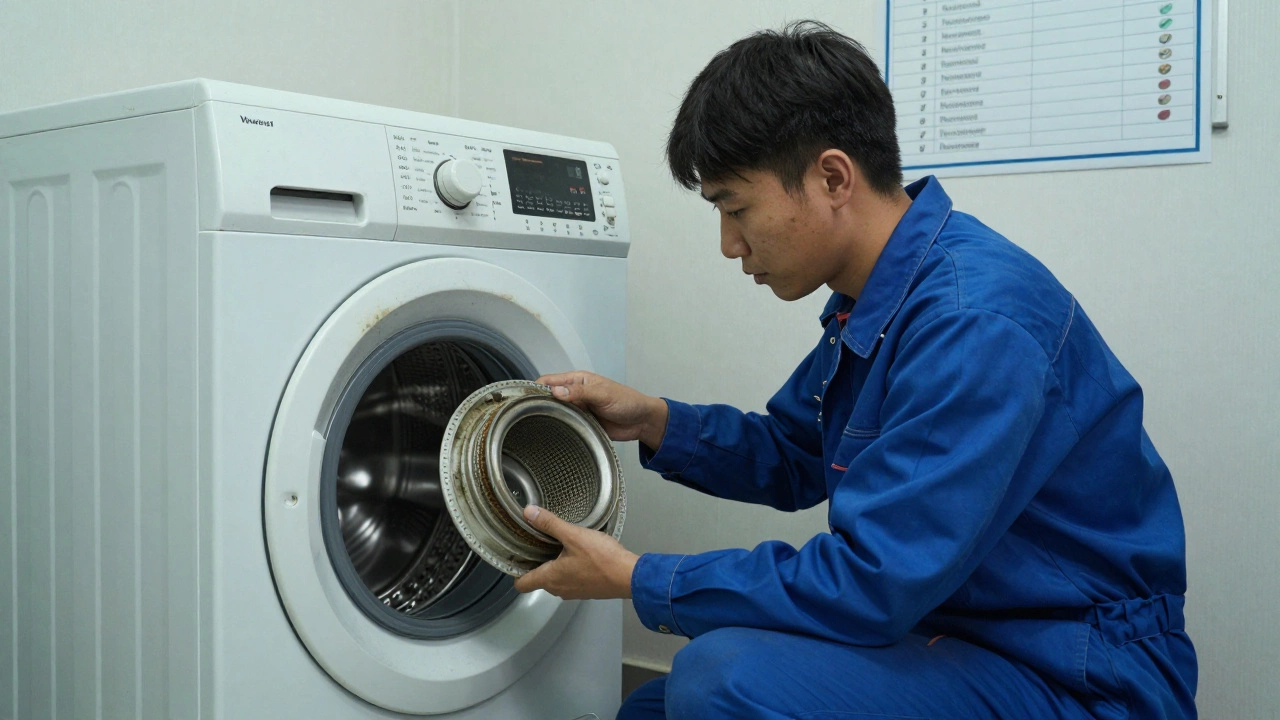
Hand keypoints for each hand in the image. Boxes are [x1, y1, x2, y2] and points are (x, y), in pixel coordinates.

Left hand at [513, 505, 638, 599]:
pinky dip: (570, 569)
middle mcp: (559, 589)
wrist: (630, 576)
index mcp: (550, 579)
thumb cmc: (601, 559)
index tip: (516, 555)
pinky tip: (580, 553)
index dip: (515, 571)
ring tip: (560, 545)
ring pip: (556, 579)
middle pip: (538, 579)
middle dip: (536, 563)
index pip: (522, 584)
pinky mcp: (588, 590)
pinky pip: (572, 580)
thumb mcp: (573, 535)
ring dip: (555, 565)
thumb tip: (528, 512)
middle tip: (537, 543)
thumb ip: (549, 524)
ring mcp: (574, 592)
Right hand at [537, 371, 668, 449]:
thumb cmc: (626, 401)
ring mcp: (578, 410)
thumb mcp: (603, 394)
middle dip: (539, 405)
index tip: (524, 397)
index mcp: (578, 381)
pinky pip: (567, 427)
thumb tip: (555, 390)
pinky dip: (560, 430)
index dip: (536, 387)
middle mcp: (575, 394)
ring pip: (556, 413)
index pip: (550, 380)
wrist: (641, 421)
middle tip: (525, 416)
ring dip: (550, 418)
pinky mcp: (582, 425)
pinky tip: (552, 435)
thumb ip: (579, 392)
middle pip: (550, 398)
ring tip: (535, 427)